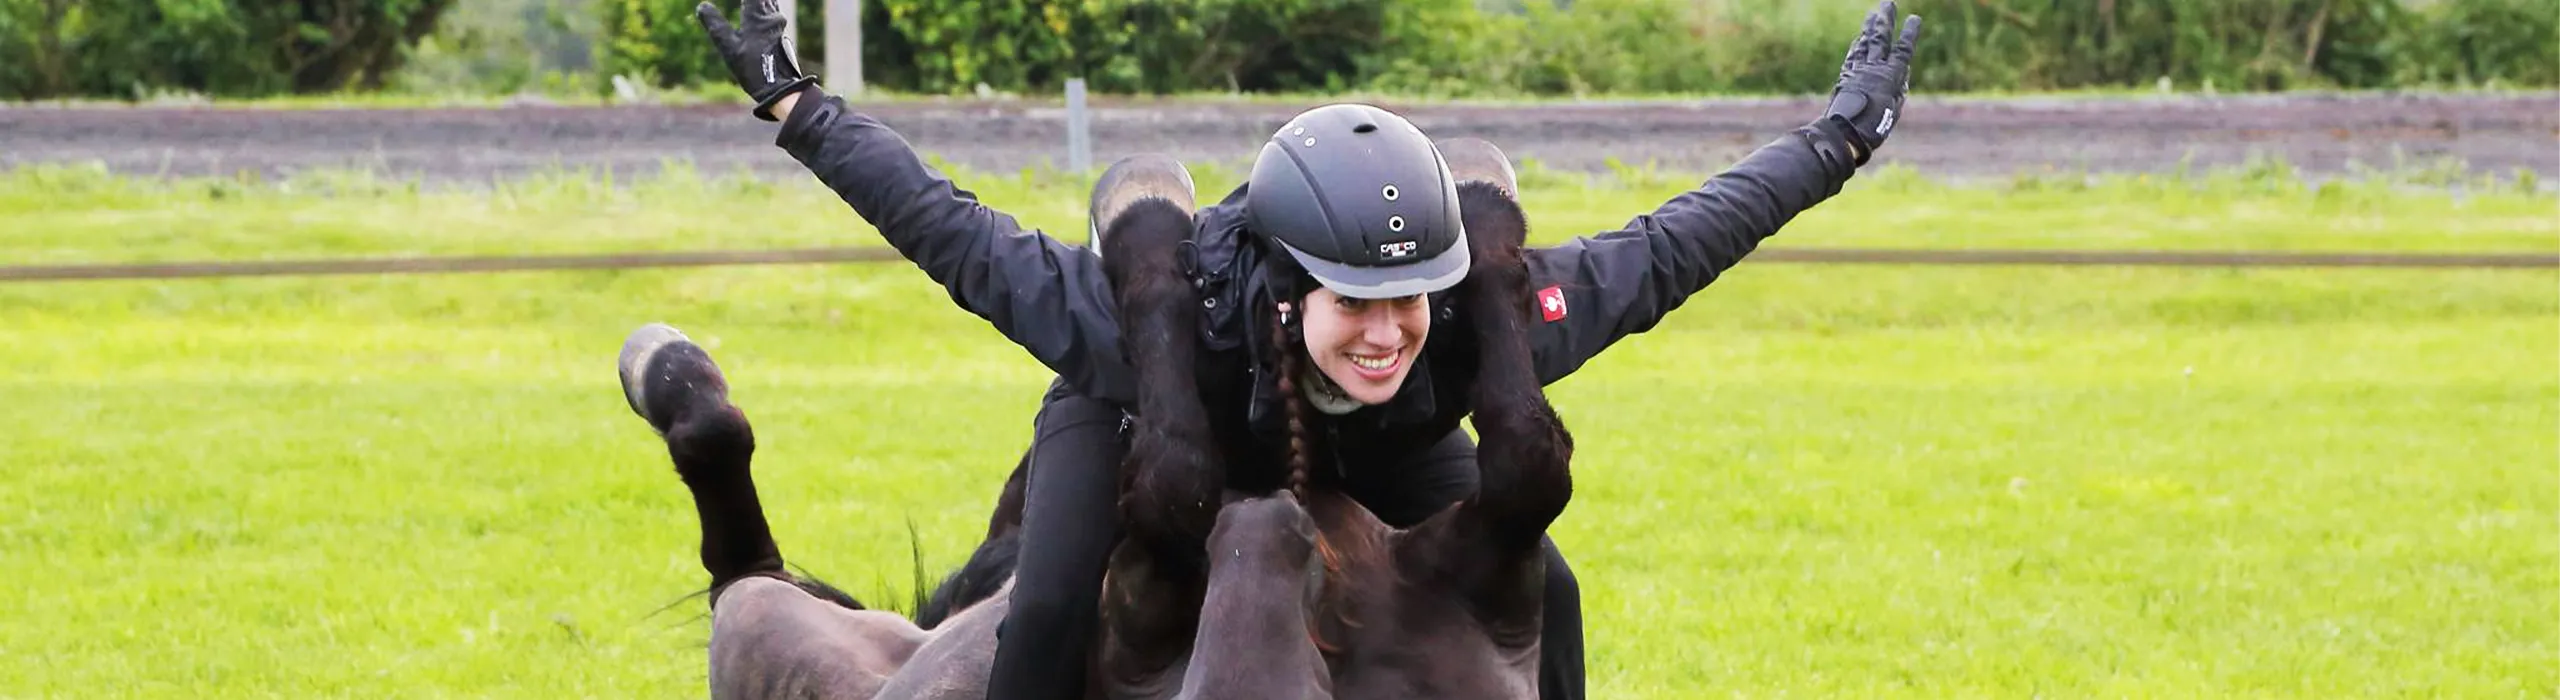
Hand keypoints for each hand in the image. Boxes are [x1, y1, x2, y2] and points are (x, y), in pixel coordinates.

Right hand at [695, 0, 818, 120]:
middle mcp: (770, 15)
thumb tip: (702, 6)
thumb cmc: (753, 69)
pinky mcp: (778, 30)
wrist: (779, 88)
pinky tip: (759, 2)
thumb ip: (715, 25)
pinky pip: (769, 5)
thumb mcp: (728, 48)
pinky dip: (761, 0)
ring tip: (749, 1)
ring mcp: (776, 22)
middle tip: (744, 0)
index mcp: (757, 16)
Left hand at [1823, 0, 1920, 164]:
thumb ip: (1900, 89)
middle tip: (1887, 3)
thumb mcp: (1894, 109)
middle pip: (1879, 38)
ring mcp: (1858, 71)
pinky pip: (1853, 56)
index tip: (1915, 18)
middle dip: (1885, 19)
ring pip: (1864, 44)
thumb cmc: (1874, 127)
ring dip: (1868, 27)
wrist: (1845, 133)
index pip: (1902, 49)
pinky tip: (1858, 39)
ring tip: (1872, 14)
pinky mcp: (1846, 77)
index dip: (1909, 33)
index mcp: (1890, 76)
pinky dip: (1857, 46)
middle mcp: (1874, 69)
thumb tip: (1903, 74)